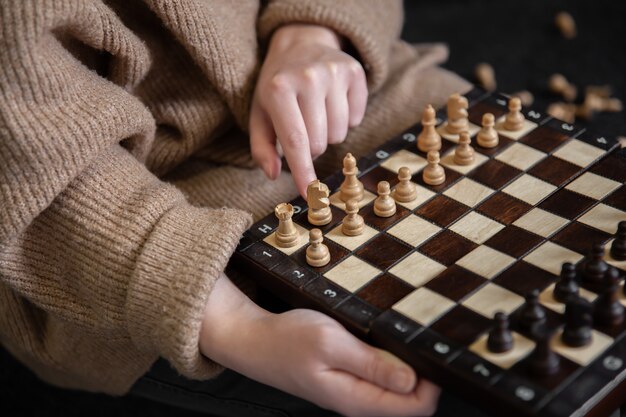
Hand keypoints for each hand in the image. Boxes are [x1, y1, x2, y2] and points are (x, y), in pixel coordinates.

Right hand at [200, 276, 439, 416]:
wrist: (254, 341)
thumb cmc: (286, 341)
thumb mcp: (331, 344)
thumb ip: (372, 364)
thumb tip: (412, 380)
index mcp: (356, 398)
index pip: (416, 407)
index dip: (432, 382)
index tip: (429, 349)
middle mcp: (357, 401)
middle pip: (410, 400)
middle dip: (422, 372)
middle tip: (416, 337)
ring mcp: (351, 391)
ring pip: (394, 387)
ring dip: (404, 364)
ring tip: (398, 334)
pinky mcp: (345, 379)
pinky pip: (378, 377)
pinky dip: (387, 359)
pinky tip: (381, 338)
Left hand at [250, 24, 367, 196]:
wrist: (302, 42)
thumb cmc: (277, 87)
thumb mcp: (260, 113)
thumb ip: (262, 148)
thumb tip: (274, 174)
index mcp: (279, 89)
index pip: (294, 140)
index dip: (302, 171)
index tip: (308, 194)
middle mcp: (308, 78)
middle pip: (319, 143)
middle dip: (311, 148)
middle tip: (303, 128)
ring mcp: (334, 73)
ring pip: (340, 134)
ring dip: (328, 134)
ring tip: (317, 113)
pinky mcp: (354, 72)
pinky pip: (356, 119)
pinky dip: (346, 119)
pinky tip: (333, 102)